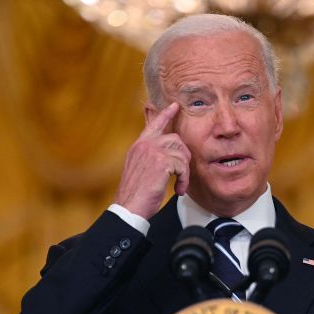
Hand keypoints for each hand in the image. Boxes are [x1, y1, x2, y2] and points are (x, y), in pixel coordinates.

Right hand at [114, 102, 190, 218]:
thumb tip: (169, 156)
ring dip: (184, 172)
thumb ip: (151, 158)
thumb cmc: (136, 194)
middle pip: (176, 139)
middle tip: (181, 175)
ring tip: (179, 185)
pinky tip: (178, 190)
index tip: (175, 106)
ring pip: (181, 153)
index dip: (166, 114)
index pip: (154, 124)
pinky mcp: (161, 162)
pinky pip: (182, 166)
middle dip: (184, 157)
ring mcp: (152, 151)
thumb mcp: (141, 170)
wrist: (129, 207)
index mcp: (139, 146)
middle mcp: (144, 145)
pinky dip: (184, 180)